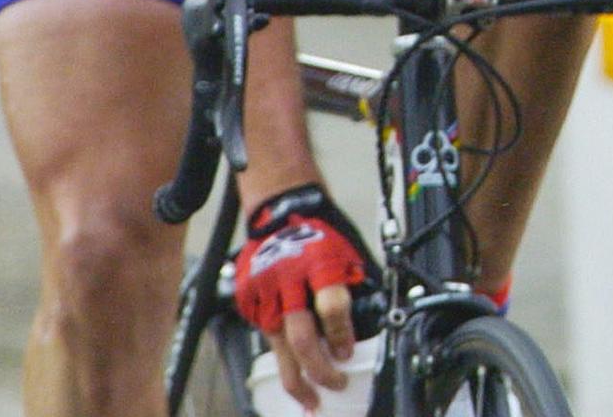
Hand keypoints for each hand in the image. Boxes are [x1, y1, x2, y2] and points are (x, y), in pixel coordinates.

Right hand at [234, 183, 377, 406]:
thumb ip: (352, 286)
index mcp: (318, 264)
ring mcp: (264, 293)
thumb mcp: (345, 253)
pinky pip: (264, 336)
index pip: (332, 307)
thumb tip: (364, 326)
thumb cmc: (319, 234)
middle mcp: (288, 281)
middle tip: (335, 384)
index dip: (342, 335)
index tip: (347, 354)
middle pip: (302, 338)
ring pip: (279, 347)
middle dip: (320, 370)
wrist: (280, 214)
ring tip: (309, 400)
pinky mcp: (248, 300)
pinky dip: (278, 355)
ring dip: (296, 378)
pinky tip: (291, 370)